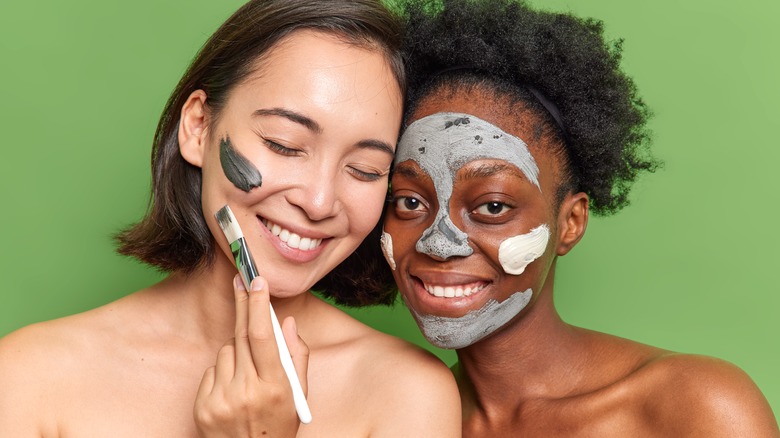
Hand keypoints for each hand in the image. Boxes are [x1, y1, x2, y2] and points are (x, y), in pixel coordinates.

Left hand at [194, 275, 309, 436]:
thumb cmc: (279, 426)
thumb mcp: (299, 396)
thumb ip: (297, 357)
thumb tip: (287, 323)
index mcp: (276, 387)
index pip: (264, 336)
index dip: (259, 304)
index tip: (257, 281)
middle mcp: (247, 392)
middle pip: (242, 335)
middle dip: (244, 304)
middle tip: (242, 279)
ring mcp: (222, 400)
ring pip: (226, 351)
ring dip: (237, 351)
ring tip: (248, 374)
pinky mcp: (203, 406)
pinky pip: (212, 370)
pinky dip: (222, 372)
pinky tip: (233, 389)